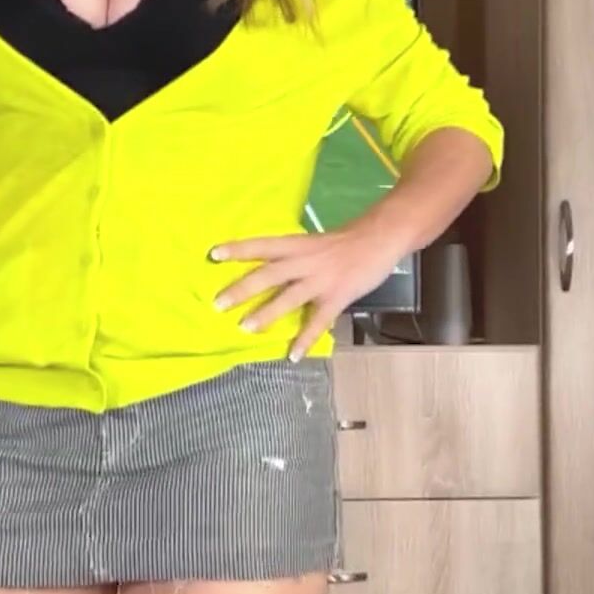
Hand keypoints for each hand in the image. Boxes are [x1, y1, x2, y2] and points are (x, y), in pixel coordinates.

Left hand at [212, 222, 408, 359]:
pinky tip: (293, 355)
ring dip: (266, 314)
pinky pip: (318, 321)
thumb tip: (269, 272)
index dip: (238, 249)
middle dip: (242, 288)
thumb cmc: (345, 241)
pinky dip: (305, 339)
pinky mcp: (337, 296)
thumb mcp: (314, 243)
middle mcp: (305, 260)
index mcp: (297, 244)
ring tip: (245, 329)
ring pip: (288, 297)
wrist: (380, 238)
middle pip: (268, 274)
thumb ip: (293, 257)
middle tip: (218, 303)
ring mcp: (320, 280)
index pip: (262, 245)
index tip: (213, 254)